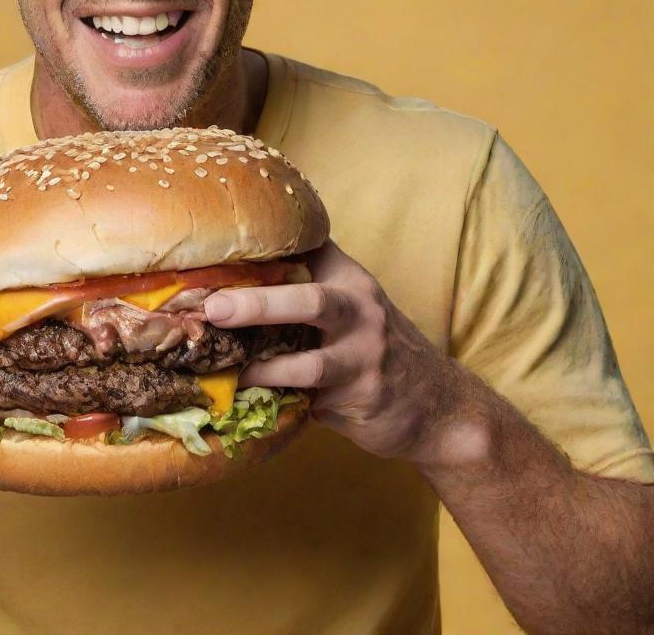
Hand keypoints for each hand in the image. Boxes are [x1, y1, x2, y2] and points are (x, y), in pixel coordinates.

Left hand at [203, 240, 469, 463]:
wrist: (440, 406)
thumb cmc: (374, 345)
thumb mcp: (352, 302)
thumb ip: (308, 282)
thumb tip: (231, 272)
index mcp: (351, 280)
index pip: (308, 250)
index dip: (266, 247)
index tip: (217, 248)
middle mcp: (361, 313)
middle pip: (309, 301)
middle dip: (258, 304)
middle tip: (214, 309)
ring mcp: (364, 360)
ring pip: (308, 365)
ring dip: (262, 371)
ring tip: (229, 373)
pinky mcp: (362, 402)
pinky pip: (310, 403)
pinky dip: (279, 404)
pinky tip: (252, 405)